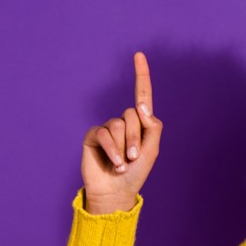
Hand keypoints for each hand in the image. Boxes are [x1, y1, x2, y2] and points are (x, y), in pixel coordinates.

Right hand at [80, 52, 162, 213]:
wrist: (116, 191)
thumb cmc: (136, 172)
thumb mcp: (152, 150)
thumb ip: (152, 126)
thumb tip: (140, 105)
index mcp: (140, 123)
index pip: (142, 95)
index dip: (141, 75)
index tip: (139, 54)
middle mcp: (123, 122)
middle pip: (133, 115)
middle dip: (136, 139)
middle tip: (134, 159)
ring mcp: (107, 128)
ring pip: (119, 125)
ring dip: (124, 148)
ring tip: (123, 164)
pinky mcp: (93, 136)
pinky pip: (103, 134)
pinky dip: (111, 149)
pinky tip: (113, 163)